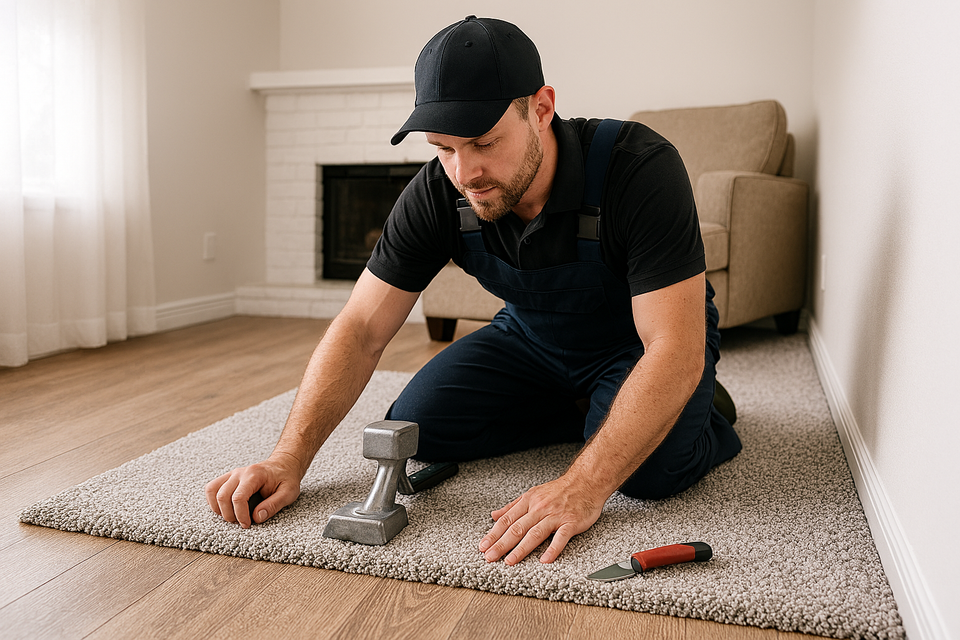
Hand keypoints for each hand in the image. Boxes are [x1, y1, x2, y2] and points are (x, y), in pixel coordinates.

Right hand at [205, 453, 302, 527]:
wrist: (284, 465)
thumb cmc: (286, 479)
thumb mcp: (288, 493)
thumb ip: (274, 505)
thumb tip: (257, 517)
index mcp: (255, 475)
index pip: (238, 497)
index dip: (240, 515)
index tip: (247, 524)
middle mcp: (240, 472)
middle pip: (222, 496)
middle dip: (229, 515)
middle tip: (241, 523)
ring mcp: (232, 474)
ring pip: (212, 490)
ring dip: (217, 508)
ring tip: (231, 517)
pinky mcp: (229, 478)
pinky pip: (212, 488)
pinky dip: (213, 501)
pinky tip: (224, 509)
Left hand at [478, 475, 605, 564]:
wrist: (586, 481)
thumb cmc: (559, 490)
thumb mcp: (532, 494)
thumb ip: (512, 506)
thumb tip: (494, 515)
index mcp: (528, 502)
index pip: (506, 520)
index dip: (493, 534)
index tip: (483, 546)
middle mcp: (539, 508)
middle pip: (517, 528)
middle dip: (501, 544)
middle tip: (489, 557)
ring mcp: (555, 516)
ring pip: (535, 533)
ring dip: (521, 548)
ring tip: (509, 561)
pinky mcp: (570, 522)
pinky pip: (560, 537)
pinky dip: (553, 549)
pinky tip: (544, 560)